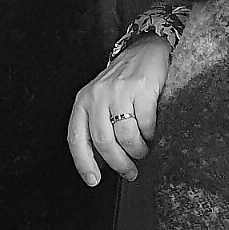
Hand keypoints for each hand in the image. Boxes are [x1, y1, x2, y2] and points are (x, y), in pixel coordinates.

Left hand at [67, 37, 170, 186]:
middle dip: (119, 163)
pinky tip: (152, 131)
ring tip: (143, 150)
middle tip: (130, 172)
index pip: (76, 138)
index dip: (84, 163)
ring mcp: (118, 91)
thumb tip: (101, 164)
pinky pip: (146, 123)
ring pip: (125, 135)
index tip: (93, 181)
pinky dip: (151, 134)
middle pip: (103, 142)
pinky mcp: (141, 87)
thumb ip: (96, 126)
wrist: (145, 49)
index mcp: (83, 102)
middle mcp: (97, 96)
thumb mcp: (101, 100)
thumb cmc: (123, 81)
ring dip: (137, 150)